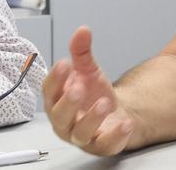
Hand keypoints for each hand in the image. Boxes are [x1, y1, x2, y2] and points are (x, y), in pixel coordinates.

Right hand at [43, 26, 134, 155]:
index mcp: (57, 99)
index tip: (64, 64)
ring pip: (80, 133)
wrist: (115, 113)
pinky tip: (126, 123)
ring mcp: (81, 136)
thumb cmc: (94, 93)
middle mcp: (65, 120)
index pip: (49, 90)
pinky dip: (116, 136)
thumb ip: (82, 51)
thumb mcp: (87, 69)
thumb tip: (82, 30)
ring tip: (105, 102)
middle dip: (68, 102)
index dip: (55, 78)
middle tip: (78, 88)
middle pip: (59, 115)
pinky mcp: (101, 146)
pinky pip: (106, 145)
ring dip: (92, 118)